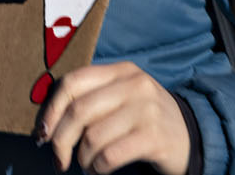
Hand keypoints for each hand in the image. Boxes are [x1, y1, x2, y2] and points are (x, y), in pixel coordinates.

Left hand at [36, 62, 189, 174]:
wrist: (192, 137)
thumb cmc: (145, 120)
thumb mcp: (122, 98)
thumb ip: (92, 100)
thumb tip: (47, 124)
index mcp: (121, 70)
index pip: (72, 82)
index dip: (51, 110)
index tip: (42, 133)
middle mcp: (134, 84)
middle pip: (78, 110)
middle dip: (60, 140)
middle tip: (58, 160)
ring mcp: (146, 109)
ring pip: (92, 137)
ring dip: (82, 159)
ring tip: (86, 166)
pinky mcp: (154, 136)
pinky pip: (110, 155)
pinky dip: (97, 169)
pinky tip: (98, 171)